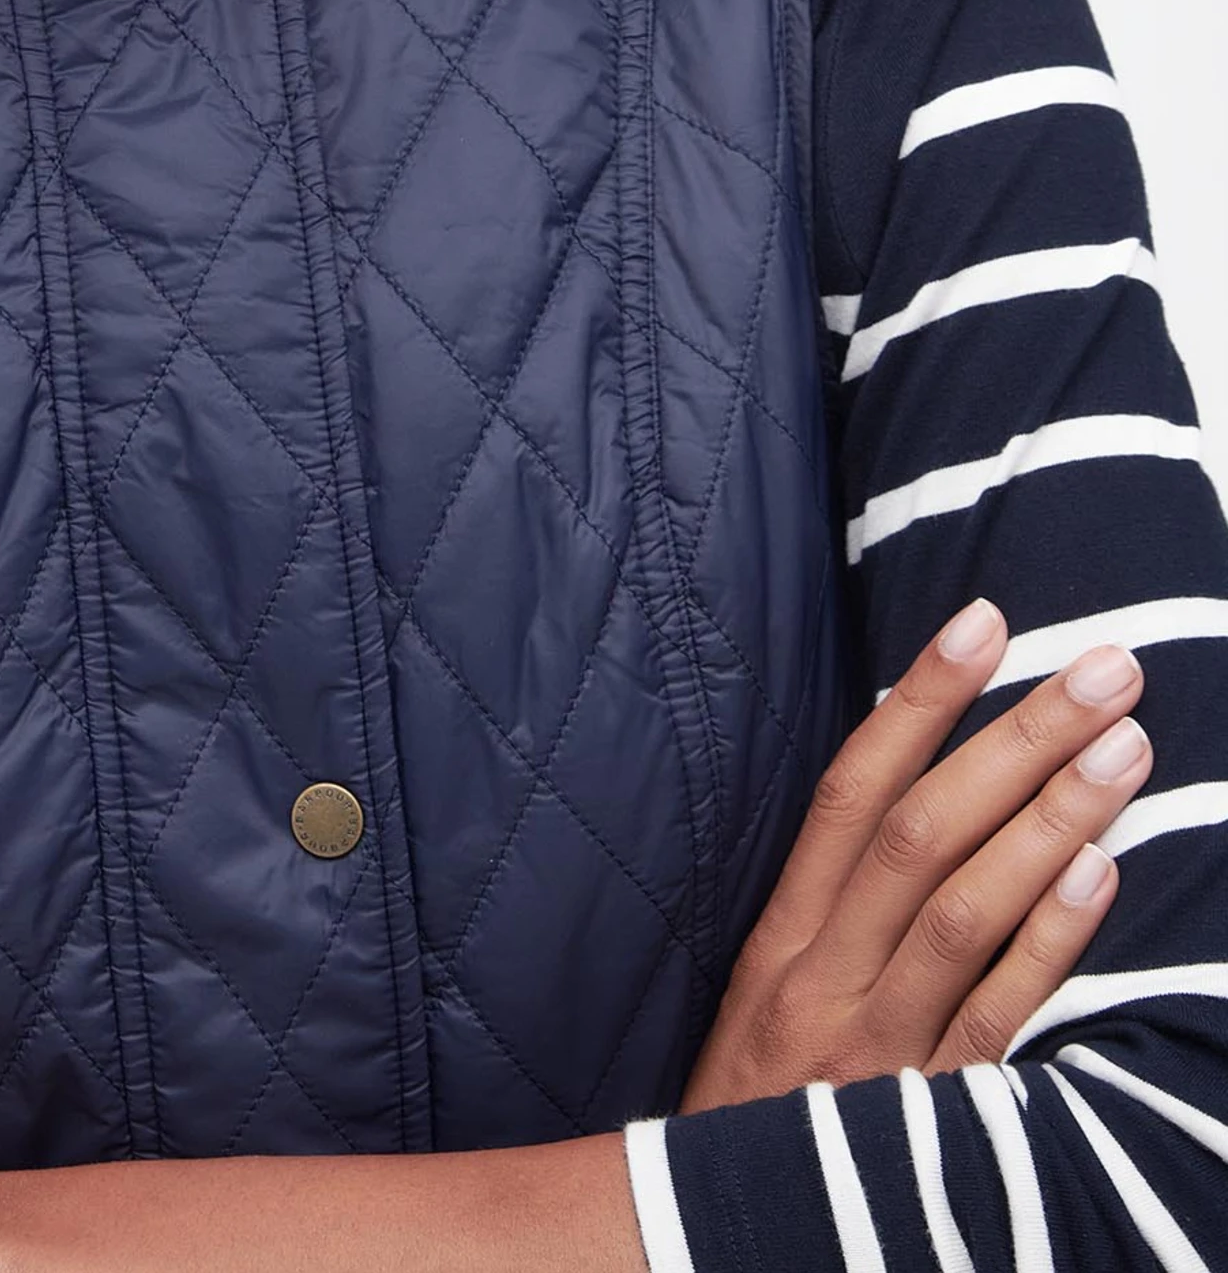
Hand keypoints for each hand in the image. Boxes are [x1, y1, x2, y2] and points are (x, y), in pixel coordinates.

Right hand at [679, 596, 1149, 1112]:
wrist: (702, 1244)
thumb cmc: (760, 1109)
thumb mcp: (776, 997)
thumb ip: (842, 911)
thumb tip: (934, 802)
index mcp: (784, 934)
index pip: (853, 787)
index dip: (920, 699)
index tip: (985, 619)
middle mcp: (822, 975)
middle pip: (919, 830)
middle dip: (1014, 737)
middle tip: (1104, 664)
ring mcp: (870, 1046)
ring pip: (959, 907)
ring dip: (1047, 816)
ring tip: (1126, 743)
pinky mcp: (921, 1117)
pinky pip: (993, 1015)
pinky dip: (1048, 939)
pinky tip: (1101, 872)